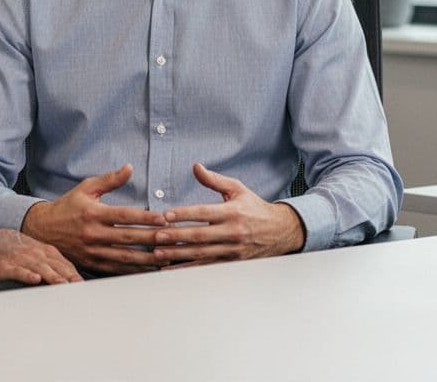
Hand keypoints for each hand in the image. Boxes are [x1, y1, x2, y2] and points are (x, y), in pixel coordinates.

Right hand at [0, 229, 81, 285]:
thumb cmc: (19, 252)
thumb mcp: (41, 254)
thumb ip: (58, 265)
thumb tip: (77, 280)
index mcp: (47, 253)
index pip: (66, 266)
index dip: (77, 276)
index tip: (86, 288)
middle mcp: (36, 255)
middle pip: (57, 267)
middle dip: (69, 278)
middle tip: (80, 289)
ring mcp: (21, 259)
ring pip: (40, 268)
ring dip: (52, 276)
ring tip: (63, 285)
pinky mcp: (5, 267)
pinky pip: (18, 271)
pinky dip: (26, 275)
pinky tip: (34, 280)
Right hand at [20, 164, 166, 274]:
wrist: (42, 230)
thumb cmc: (68, 206)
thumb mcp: (86, 188)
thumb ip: (109, 180)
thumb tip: (130, 168)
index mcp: (93, 213)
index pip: (124, 216)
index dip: (145, 217)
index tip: (164, 218)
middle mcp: (92, 234)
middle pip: (128, 238)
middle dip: (152, 239)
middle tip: (172, 239)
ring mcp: (91, 251)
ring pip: (124, 257)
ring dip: (147, 258)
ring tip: (166, 257)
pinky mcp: (91, 263)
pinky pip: (115, 269)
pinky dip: (133, 270)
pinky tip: (149, 269)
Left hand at [154, 163, 305, 267]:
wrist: (279, 231)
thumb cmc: (254, 207)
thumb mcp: (237, 189)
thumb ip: (214, 180)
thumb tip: (195, 167)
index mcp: (232, 212)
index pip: (204, 213)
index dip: (185, 214)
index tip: (166, 215)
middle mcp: (233, 232)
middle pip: (200, 235)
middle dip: (176, 237)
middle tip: (156, 236)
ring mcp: (232, 250)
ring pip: (201, 253)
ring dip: (178, 254)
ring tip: (159, 253)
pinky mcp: (232, 262)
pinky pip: (207, 267)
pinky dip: (188, 269)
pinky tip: (172, 269)